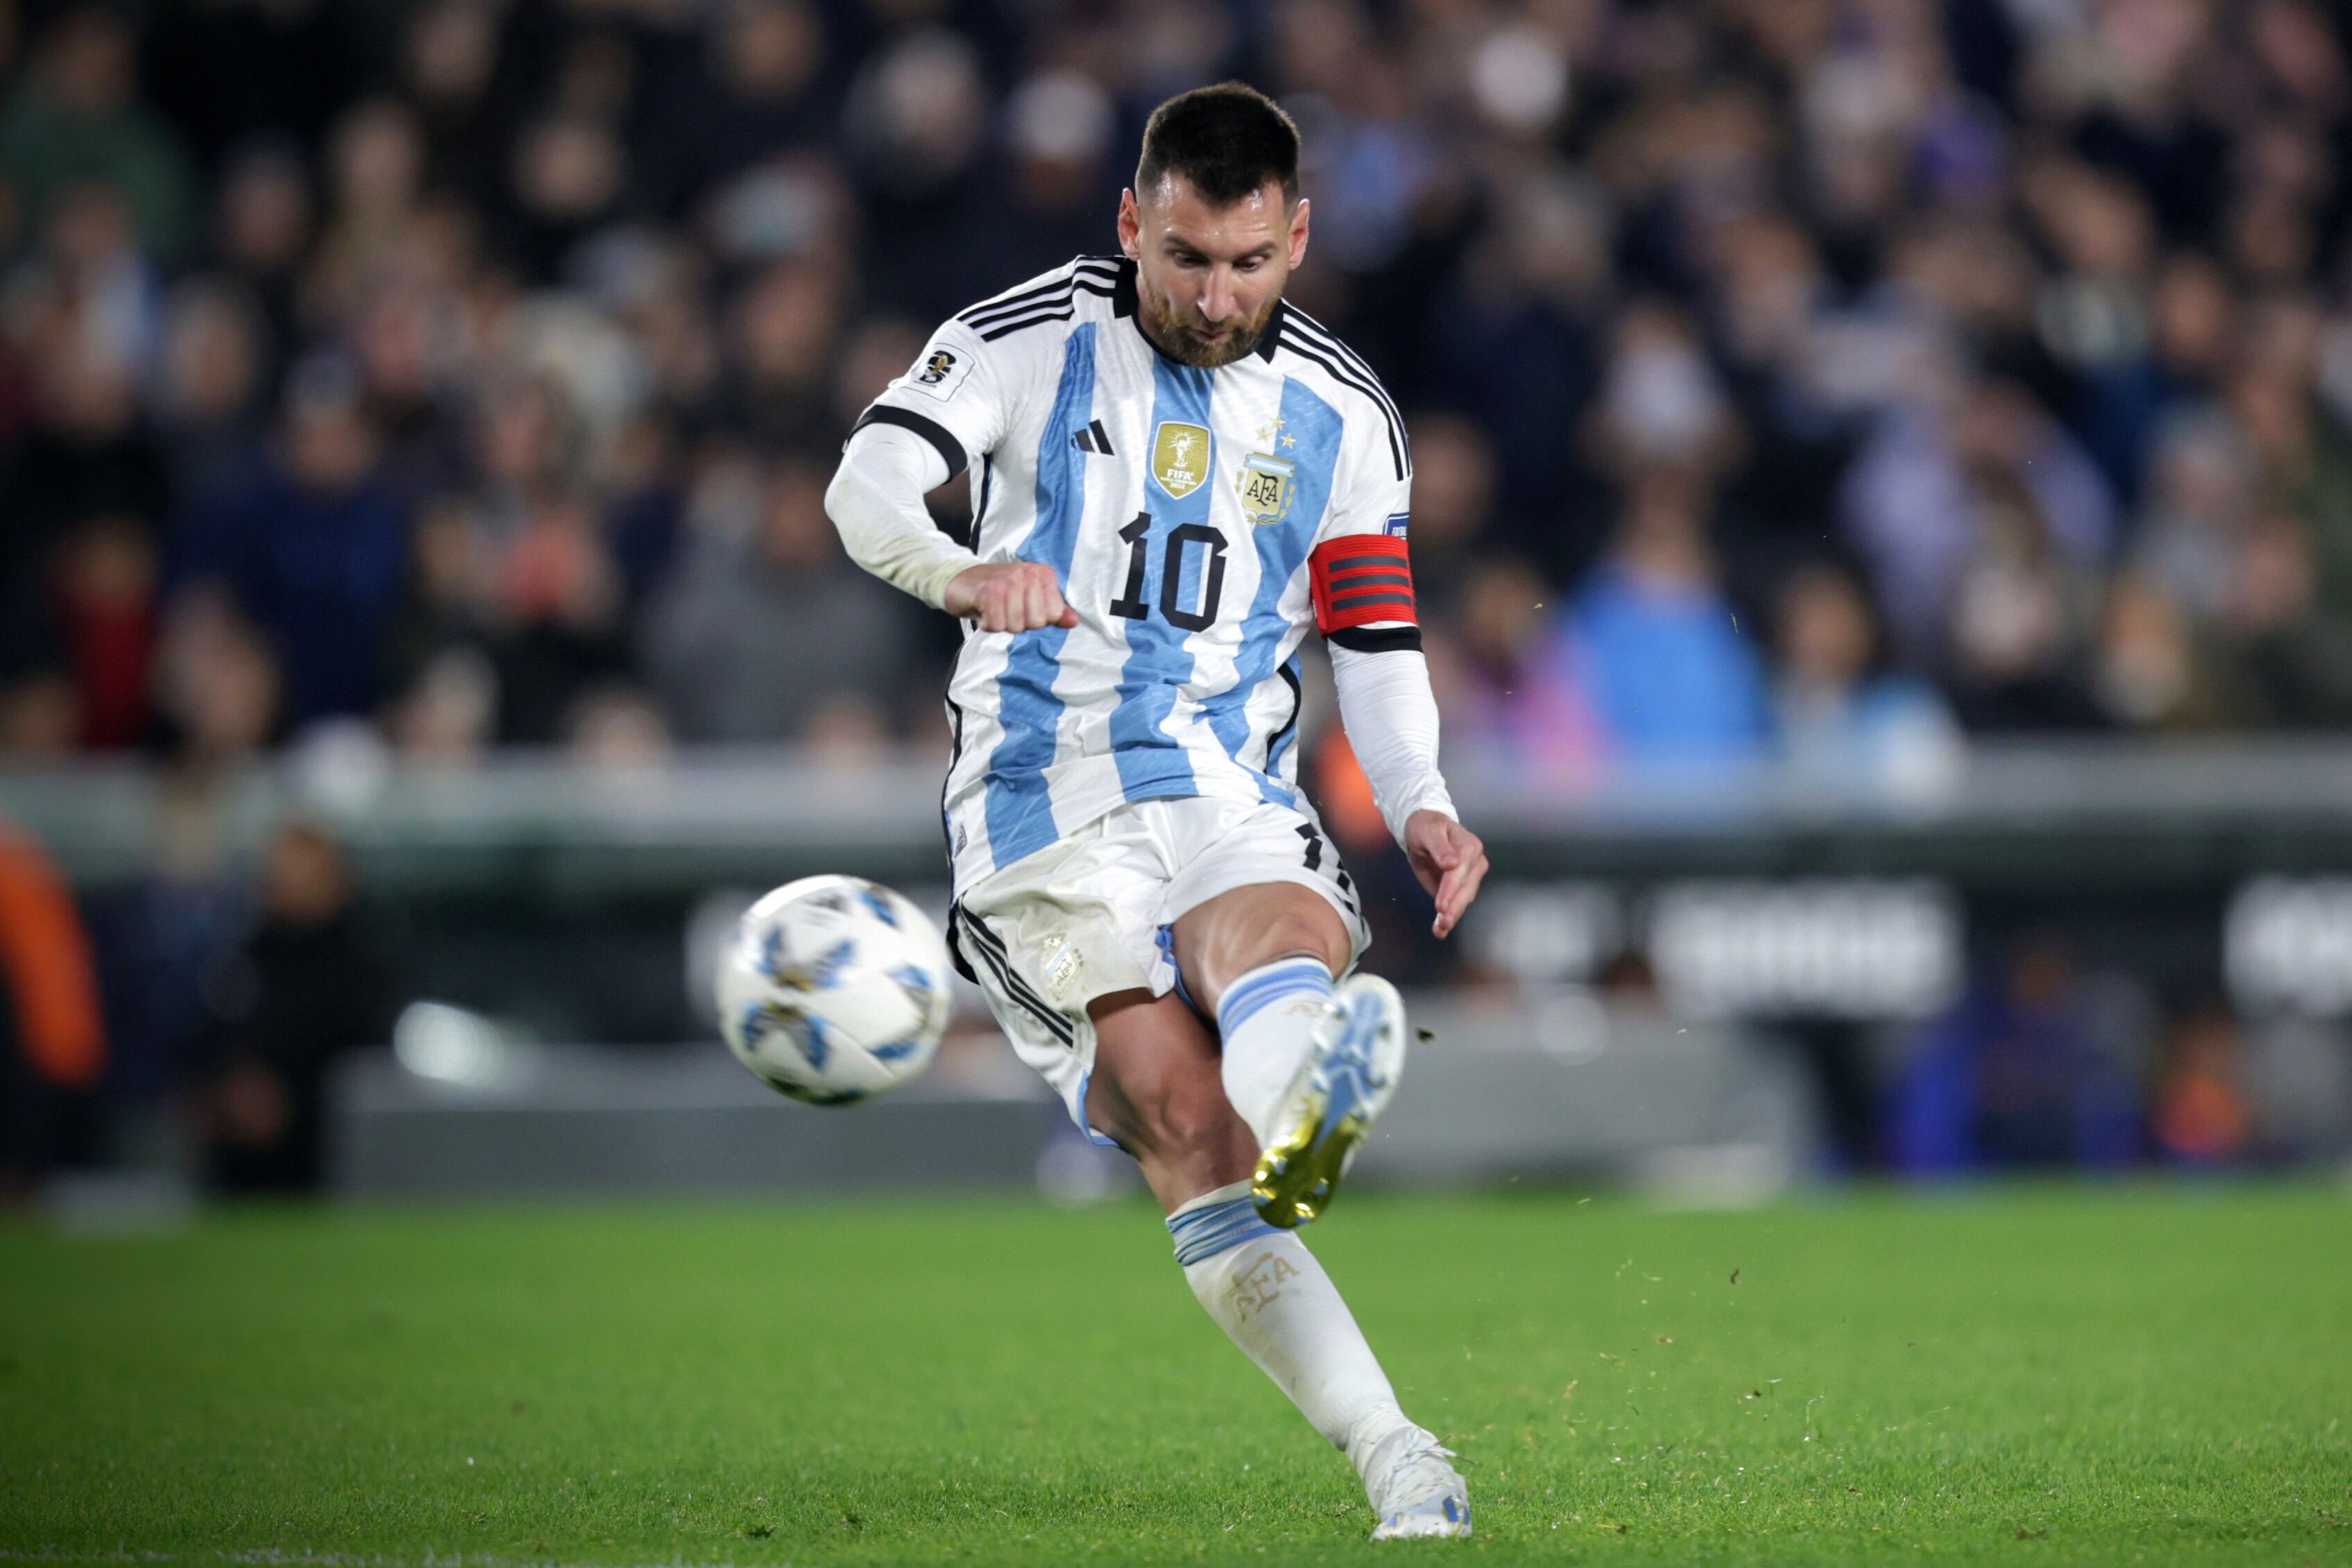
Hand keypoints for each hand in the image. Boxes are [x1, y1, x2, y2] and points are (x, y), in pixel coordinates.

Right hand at [944, 562, 1077, 632]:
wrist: (961, 580)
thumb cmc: (999, 591)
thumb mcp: (1030, 598)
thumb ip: (1054, 611)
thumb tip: (1073, 622)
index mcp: (1043, 573)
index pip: (1054, 615)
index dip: (1036, 619)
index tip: (1022, 607)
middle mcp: (1028, 572)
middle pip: (1036, 623)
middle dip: (1019, 623)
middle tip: (1005, 608)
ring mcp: (1008, 581)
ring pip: (1015, 626)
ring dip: (1001, 624)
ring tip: (994, 608)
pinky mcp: (988, 591)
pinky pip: (996, 626)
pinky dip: (987, 624)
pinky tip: (983, 611)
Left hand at [1403, 809, 1487, 939]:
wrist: (1423, 830)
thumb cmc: (1426, 827)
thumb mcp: (1428, 832)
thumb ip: (1439, 847)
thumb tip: (1452, 863)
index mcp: (1469, 846)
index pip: (1461, 871)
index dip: (1451, 888)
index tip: (1441, 905)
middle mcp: (1475, 863)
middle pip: (1467, 889)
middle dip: (1455, 907)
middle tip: (1443, 922)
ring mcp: (1469, 876)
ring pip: (1464, 899)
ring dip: (1452, 916)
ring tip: (1440, 929)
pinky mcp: (1460, 887)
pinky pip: (1456, 903)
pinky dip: (1448, 917)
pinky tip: (1440, 930)